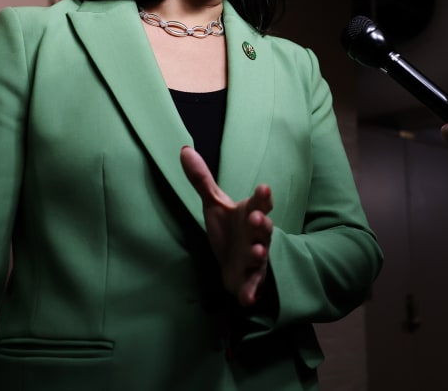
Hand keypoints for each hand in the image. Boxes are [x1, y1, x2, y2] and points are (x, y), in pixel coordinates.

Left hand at [180, 146, 273, 306]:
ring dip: (259, 252)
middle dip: (262, 223)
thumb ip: (201, 179)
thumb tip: (183, 149)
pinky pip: (252, 286)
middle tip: (259, 217)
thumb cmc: (229, 229)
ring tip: (256, 250)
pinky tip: (247, 298)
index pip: (261, 202)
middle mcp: (257, 234)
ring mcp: (255, 257)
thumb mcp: (214, 204)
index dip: (263, 196)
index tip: (263, 187)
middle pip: (264, 227)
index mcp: (251, 213)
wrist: (234, 264)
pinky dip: (251, 291)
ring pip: (260, 254)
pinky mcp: (250, 279)